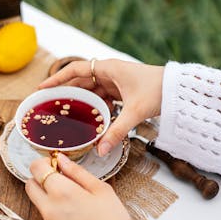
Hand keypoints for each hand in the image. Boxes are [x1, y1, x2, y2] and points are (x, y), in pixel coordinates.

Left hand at [25, 153, 177, 219]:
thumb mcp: (102, 191)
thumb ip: (78, 172)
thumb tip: (61, 159)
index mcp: (61, 192)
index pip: (36, 168)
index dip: (44, 162)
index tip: (56, 163)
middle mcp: (48, 209)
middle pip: (30, 185)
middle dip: (41, 178)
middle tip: (62, 179)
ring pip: (38, 203)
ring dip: (48, 197)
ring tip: (75, 201)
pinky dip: (56, 214)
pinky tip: (77, 219)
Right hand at [39, 58, 163, 155]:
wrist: (179, 90)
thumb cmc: (158, 91)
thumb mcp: (134, 111)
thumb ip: (116, 131)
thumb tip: (100, 150)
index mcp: (108, 68)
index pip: (75, 70)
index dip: (57, 78)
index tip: (42, 88)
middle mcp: (110, 72)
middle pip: (81, 81)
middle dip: (66, 93)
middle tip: (49, 105)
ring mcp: (116, 81)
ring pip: (92, 91)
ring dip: (81, 102)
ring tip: (65, 116)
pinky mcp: (122, 91)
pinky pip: (103, 98)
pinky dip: (95, 108)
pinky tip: (90, 120)